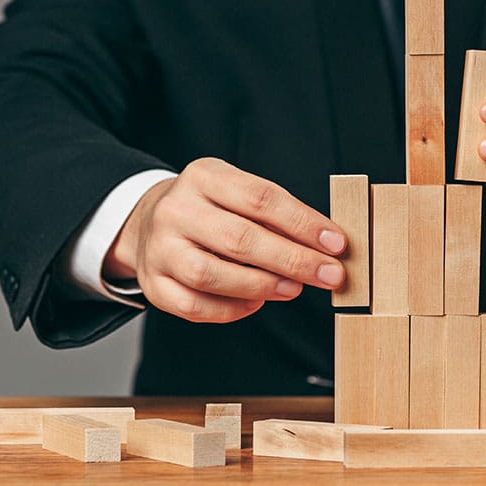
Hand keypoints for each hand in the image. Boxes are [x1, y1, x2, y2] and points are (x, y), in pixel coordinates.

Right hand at [102, 158, 346, 322]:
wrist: (149, 220)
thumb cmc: (211, 208)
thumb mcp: (237, 191)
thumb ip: (275, 214)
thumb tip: (325, 245)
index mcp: (203, 176)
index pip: (260, 198)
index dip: (303, 223)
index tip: (336, 243)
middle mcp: (176, 210)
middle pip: (239, 238)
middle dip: (293, 260)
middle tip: (329, 274)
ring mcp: (159, 248)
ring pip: (210, 275)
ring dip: (262, 285)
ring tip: (294, 289)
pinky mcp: (153, 283)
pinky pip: (193, 305)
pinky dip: (230, 309)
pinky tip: (256, 303)